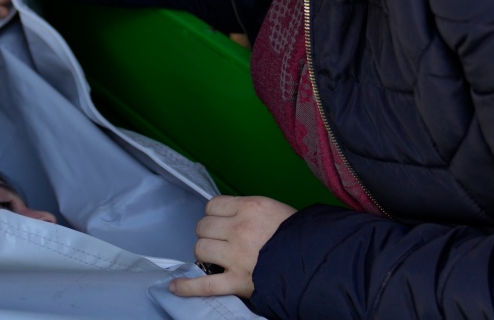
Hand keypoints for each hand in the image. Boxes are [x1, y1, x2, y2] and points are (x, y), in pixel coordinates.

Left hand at [170, 195, 296, 298]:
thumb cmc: (299, 234)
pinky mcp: (237, 282)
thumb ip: (249, 210)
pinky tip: (175, 287)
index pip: (213, 205)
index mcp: (250, 207)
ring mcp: (236, 257)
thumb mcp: (275, 209)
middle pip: (203, 227)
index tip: (221, 222)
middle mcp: (240, 229)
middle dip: (208, 234)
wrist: (318, 261)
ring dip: (204, 255)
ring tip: (215, 258)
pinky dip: (187, 287)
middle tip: (220, 241)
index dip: (215, 215)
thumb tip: (227, 215)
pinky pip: (204, 284)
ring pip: (200, 250)